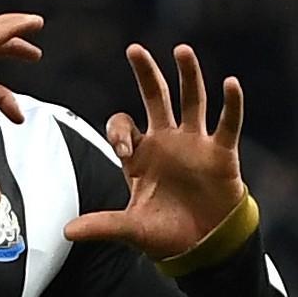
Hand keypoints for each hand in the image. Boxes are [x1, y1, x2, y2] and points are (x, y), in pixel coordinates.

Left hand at [61, 42, 249, 260]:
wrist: (204, 247)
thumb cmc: (166, 234)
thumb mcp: (131, 229)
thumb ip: (102, 226)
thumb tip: (66, 233)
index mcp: (141, 155)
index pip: (123, 125)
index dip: (119, 129)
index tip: (123, 147)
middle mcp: (167, 142)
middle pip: (156, 98)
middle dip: (146, 75)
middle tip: (134, 49)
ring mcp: (195, 145)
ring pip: (192, 101)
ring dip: (188, 76)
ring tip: (181, 50)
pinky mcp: (221, 154)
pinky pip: (228, 123)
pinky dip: (231, 104)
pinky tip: (230, 83)